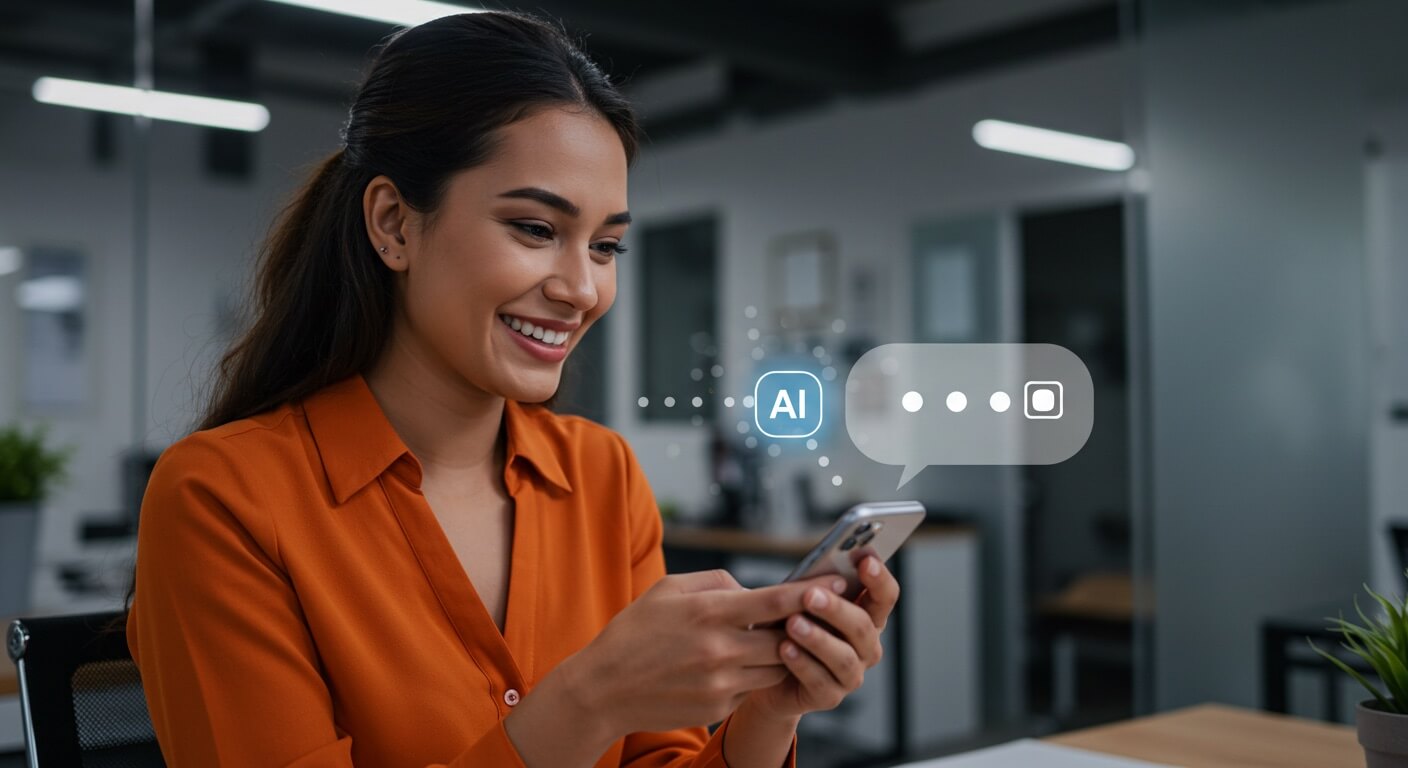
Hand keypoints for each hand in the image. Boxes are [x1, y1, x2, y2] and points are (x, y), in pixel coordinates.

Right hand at [555, 569, 846, 738]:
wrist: (603, 688)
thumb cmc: (635, 631)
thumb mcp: (669, 589)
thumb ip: (717, 582)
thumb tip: (752, 590)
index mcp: (709, 611)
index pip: (777, 601)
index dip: (812, 592)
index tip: (837, 583)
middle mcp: (720, 648)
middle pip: (787, 638)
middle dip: (801, 626)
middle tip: (810, 614)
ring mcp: (721, 682)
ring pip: (776, 666)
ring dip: (779, 653)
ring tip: (767, 639)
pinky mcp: (718, 706)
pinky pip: (752, 688)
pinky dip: (752, 674)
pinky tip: (732, 665)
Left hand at [744, 555, 899, 718]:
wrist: (765, 669)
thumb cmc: (787, 624)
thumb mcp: (800, 601)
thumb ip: (814, 587)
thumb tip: (817, 572)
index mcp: (867, 616)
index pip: (885, 596)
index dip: (879, 579)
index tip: (865, 560)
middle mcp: (867, 647)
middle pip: (863, 626)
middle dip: (837, 609)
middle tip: (811, 595)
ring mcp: (852, 674)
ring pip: (843, 657)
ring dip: (818, 638)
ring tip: (792, 623)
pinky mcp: (829, 697)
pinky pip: (820, 681)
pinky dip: (802, 663)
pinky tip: (784, 648)